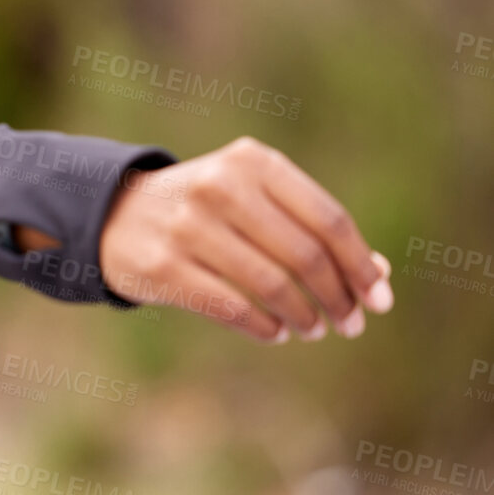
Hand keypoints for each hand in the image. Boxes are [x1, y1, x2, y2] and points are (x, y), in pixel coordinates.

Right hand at [99, 136, 393, 342]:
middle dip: (338, 297)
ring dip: (305, 317)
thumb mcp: (254, 198)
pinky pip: (234, 308)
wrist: (114, 213)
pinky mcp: (162, 266)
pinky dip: (266, 328)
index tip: (379, 299)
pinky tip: (277, 332)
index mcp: (251, 162)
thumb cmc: (206, 210)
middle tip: (351, 322)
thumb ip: (312, 229)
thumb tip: (379, 278)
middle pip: (305, 255)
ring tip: (314, 329)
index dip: (360, 264)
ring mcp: (187, 226)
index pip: (328, 219)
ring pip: (272, 285)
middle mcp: (219, 187)